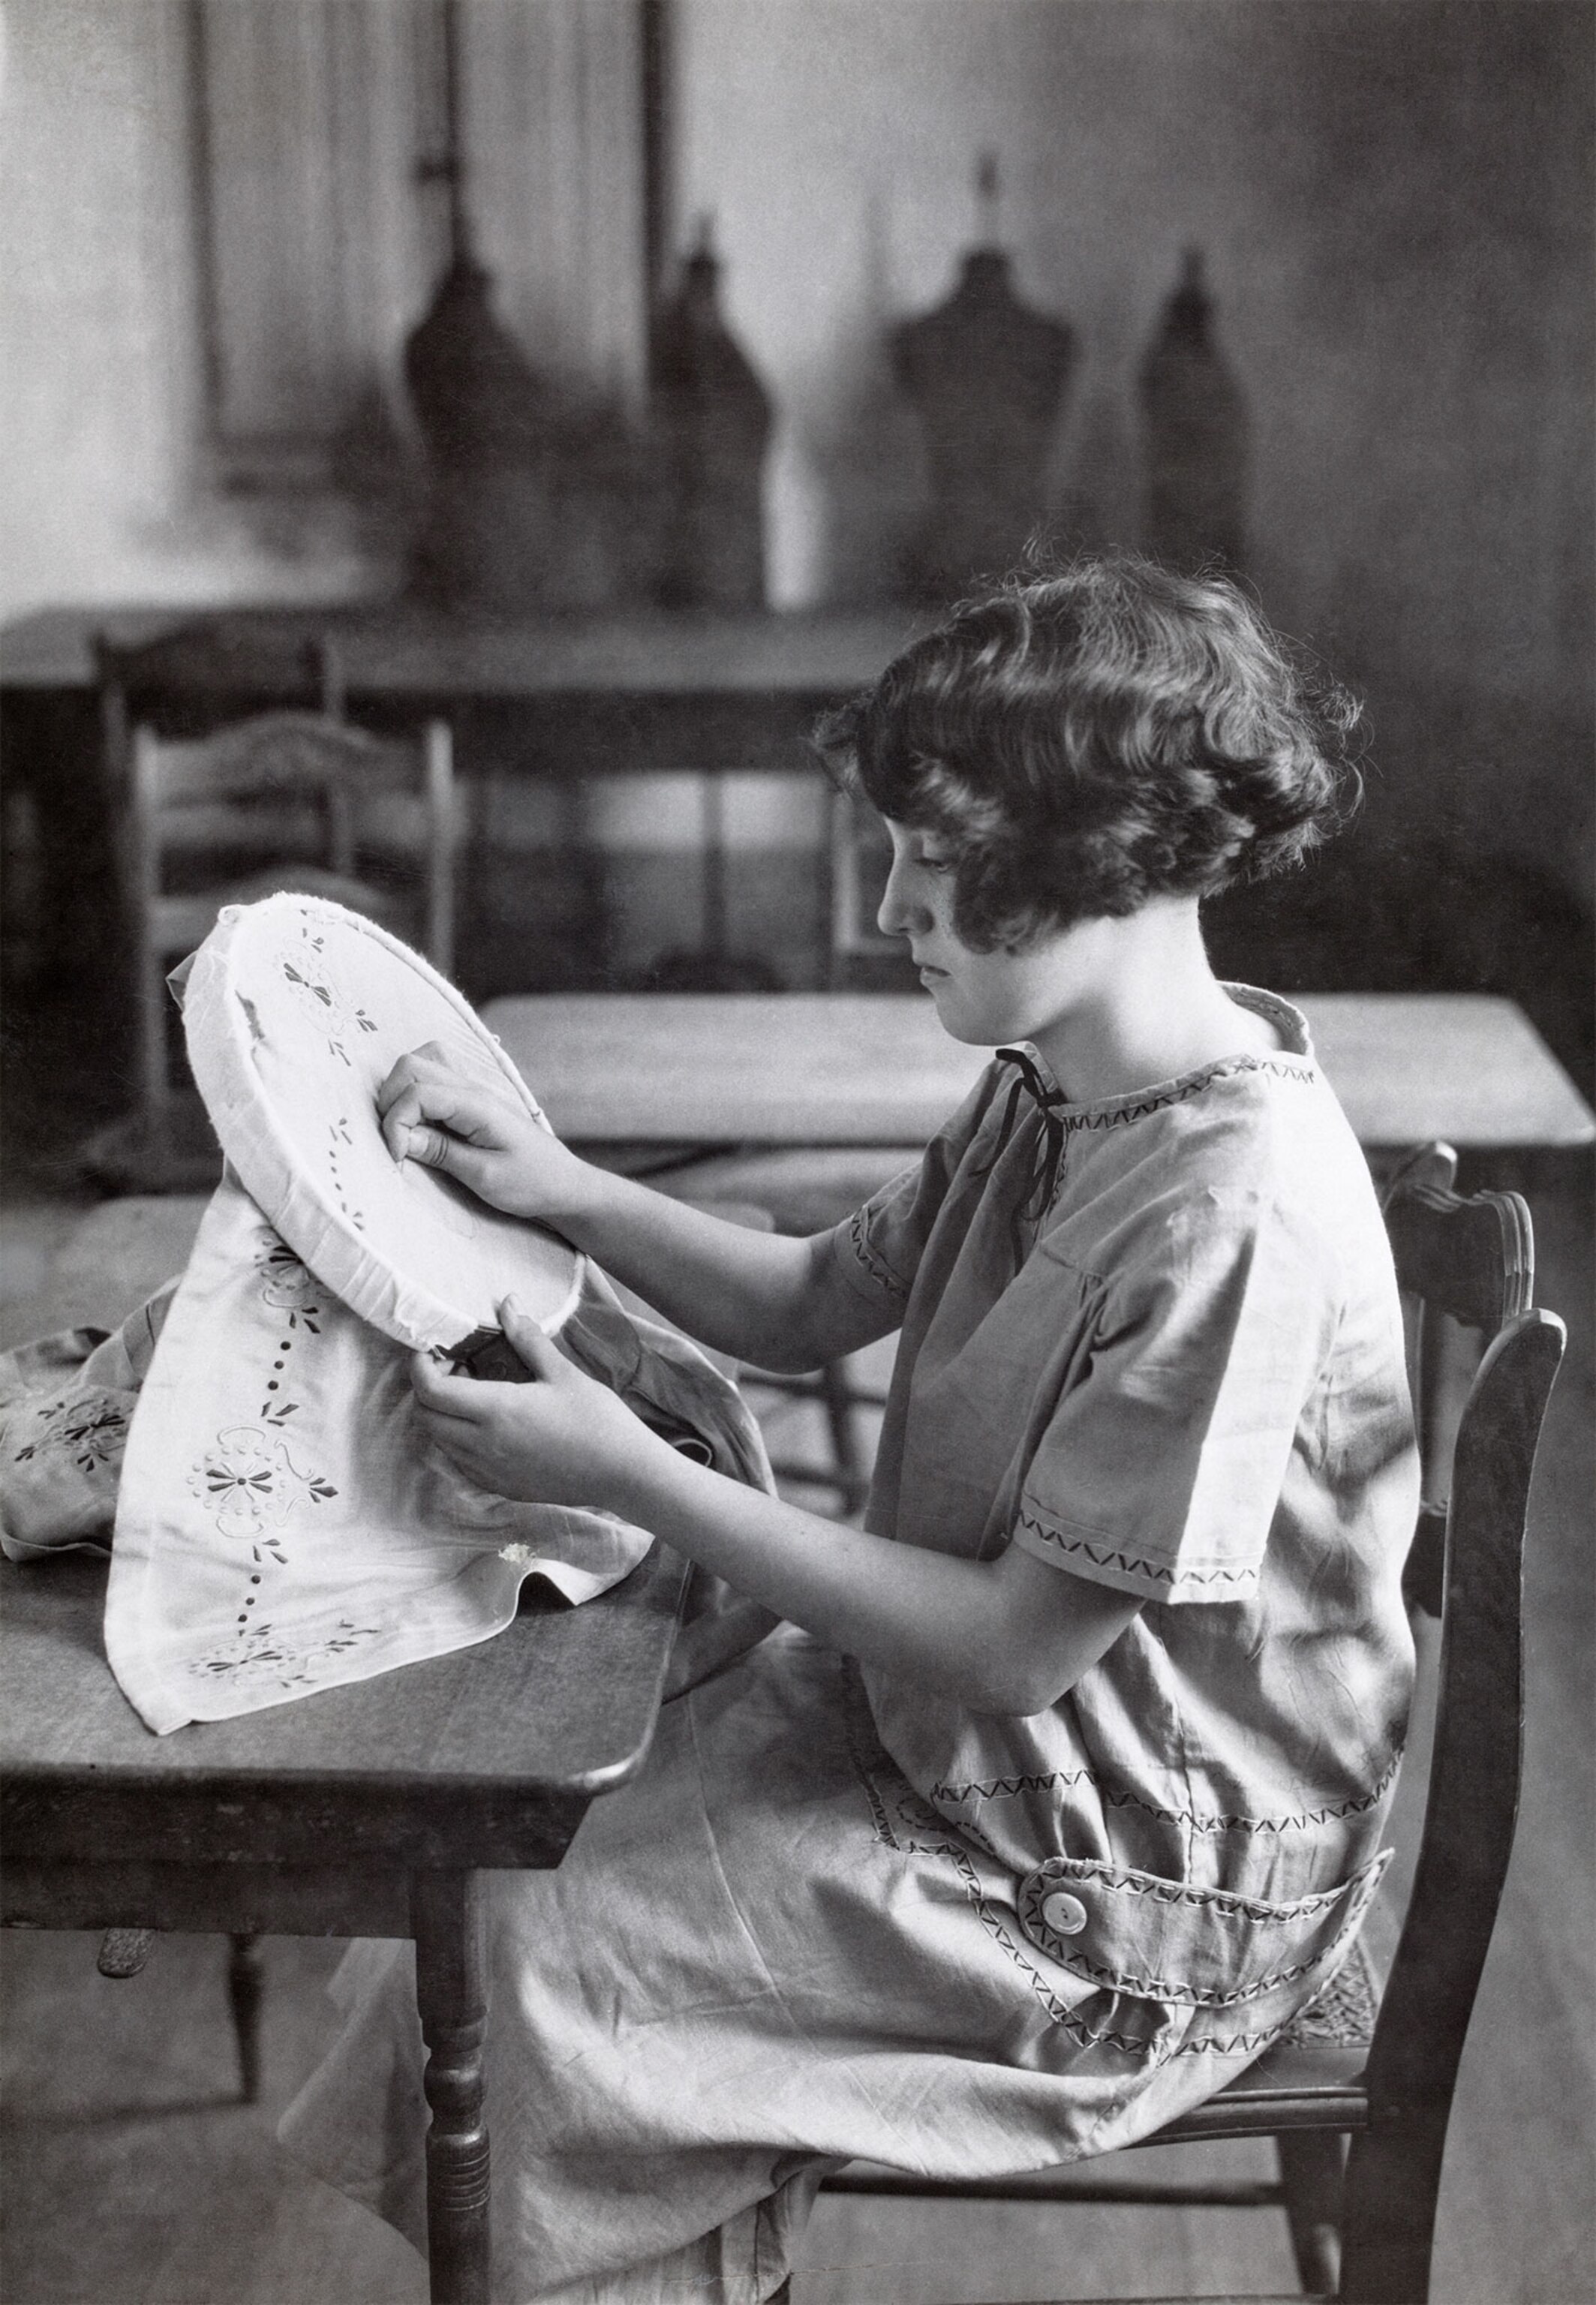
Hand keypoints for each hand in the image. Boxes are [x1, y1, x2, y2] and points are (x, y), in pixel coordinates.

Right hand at [376, 1041, 590, 1221]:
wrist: (563, 1183)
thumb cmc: (530, 1183)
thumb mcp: (484, 1176)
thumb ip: (440, 1152)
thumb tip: (400, 1137)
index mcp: (477, 1105)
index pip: (417, 1092)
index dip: (395, 1123)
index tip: (397, 1159)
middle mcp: (472, 1088)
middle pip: (411, 1066)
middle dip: (390, 1102)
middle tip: (396, 1141)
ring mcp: (472, 1089)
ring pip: (421, 1063)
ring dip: (400, 1091)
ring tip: (404, 1129)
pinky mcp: (471, 1098)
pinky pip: (435, 1074)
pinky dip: (415, 1089)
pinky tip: (419, 1119)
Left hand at [409, 1298, 669, 1511]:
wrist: (623, 1472)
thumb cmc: (598, 1420)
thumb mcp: (563, 1373)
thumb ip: (528, 1339)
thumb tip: (508, 1304)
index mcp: (496, 1411)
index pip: (431, 1391)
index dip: (421, 1368)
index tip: (432, 1350)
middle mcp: (483, 1445)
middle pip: (426, 1417)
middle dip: (428, 1390)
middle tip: (456, 1368)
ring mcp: (490, 1471)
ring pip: (440, 1442)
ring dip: (442, 1416)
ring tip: (473, 1394)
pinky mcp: (501, 1487)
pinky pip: (460, 1462)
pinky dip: (458, 1440)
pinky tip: (487, 1426)